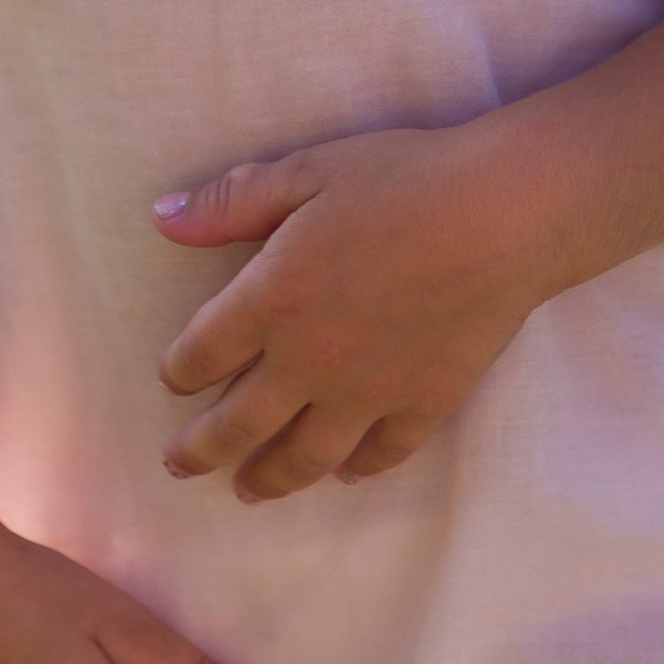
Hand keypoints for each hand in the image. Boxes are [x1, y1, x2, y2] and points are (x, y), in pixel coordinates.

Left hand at [153, 122, 546, 501]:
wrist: (501, 215)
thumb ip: (232, 201)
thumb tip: (163, 218)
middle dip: (200, 450)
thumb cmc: (403, 180)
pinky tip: (345, 473)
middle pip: (238, 424)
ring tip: (246, 491)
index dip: (178, 372)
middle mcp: (309, 361)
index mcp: (272, 300)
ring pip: (303, 457)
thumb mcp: (307, 171)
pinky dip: (357, 469)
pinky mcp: (422, 404)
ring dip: (268, 478)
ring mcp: (367, 392)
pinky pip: (380, 454)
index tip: (173, 380)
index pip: (201, 354)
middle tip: (178, 466)